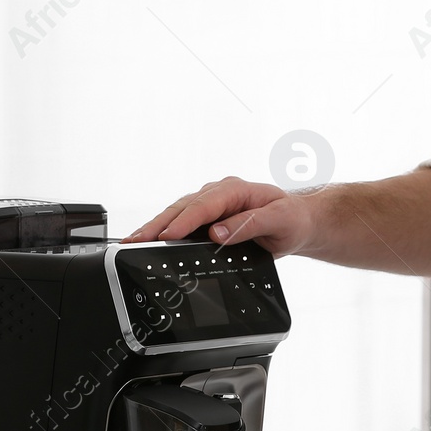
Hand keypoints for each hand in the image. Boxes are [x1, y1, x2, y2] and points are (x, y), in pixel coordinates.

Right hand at [122, 176, 319, 254]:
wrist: (297, 223)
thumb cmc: (291, 220)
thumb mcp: (279, 221)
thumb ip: (249, 224)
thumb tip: (217, 233)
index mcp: (235, 189)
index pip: (204, 205)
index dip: (184, 221)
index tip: (168, 235)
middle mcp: (218, 193)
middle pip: (182, 208)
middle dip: (158, 225)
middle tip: (136, 240)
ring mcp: (210, 205)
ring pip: (177, 214)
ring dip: (155, 228)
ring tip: (133, 241)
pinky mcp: (207, 217)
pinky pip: (181, 222)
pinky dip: (163, 231)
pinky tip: (148, 241)